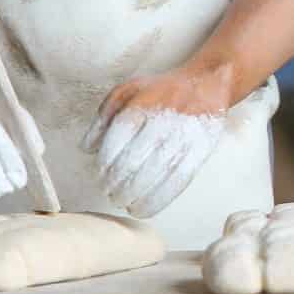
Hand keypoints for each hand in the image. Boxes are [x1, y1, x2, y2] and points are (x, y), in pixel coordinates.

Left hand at [82, 63, 234, 216]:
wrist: (206, 84)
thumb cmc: (160, 91)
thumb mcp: (126, 92)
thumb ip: (102, 118)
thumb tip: (86, 149)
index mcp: (142, 104)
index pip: (118, 138)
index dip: (105, 162)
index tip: (99, 174)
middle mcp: (164, 119)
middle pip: (134, 160)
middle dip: (116, 183)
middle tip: (109, 192)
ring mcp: (184, 136)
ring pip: (155, 174)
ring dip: (134, 195)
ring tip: (123, 202)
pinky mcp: (200, 151)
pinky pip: (178, 182)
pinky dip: (158, 200)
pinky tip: (144, 209)